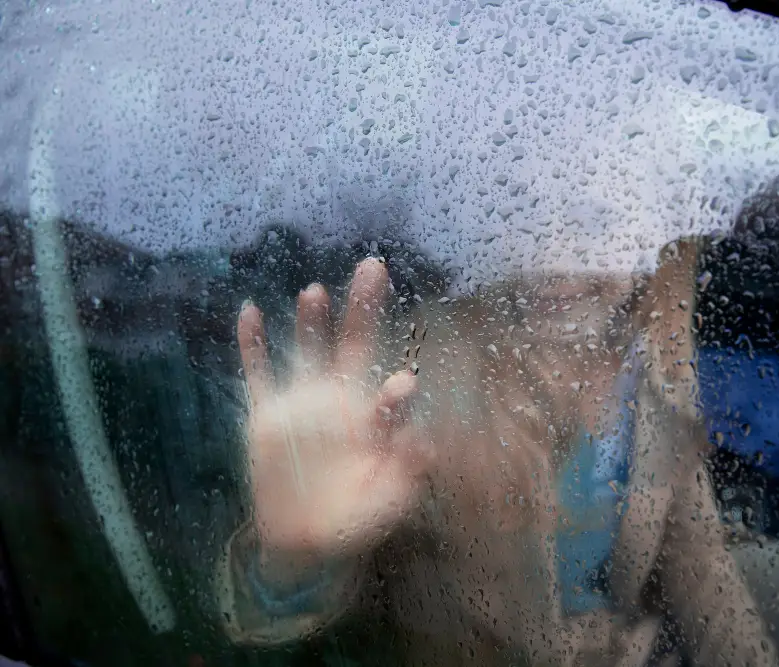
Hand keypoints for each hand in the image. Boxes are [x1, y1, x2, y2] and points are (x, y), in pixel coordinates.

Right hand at [237, 258, 431, 573]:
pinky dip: (252, 346)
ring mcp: (303, 405)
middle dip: (364, 307)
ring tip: (315, 291)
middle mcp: (341, 401)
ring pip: (308, 350)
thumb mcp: (388, 501)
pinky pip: (258, 375)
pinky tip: (249, 312)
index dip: (395, 391)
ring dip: (311, 322)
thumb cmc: (358, 517)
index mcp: (373, 421)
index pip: (387, 396)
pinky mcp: (267, 417)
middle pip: (354, 344)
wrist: (307, 541)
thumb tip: (426, 443)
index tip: (405, 385)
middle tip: (375, 267)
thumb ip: (406, 473)